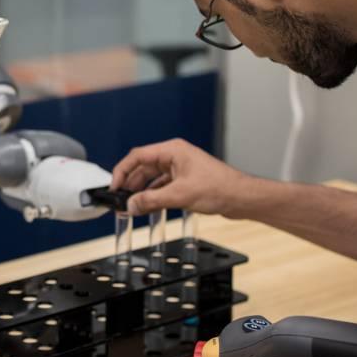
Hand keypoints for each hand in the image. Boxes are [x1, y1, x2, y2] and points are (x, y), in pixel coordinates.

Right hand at [109, 138, 251, 214]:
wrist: (241, 197)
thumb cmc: (219, 188)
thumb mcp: (179, 195)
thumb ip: (151, 200)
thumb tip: (131, 205)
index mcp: (172, 150)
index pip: (138, 156)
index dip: (122, 171)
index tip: (114, 186)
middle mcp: (175, 156)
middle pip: (144, 167)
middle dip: (131, 183)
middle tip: (121, 199)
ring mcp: (181, 168)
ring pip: (153, 178)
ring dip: (142, 191)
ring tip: (132, 205)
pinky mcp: (186, 180)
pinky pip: (163, 186)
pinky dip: (154, 195)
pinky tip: (148, 206)